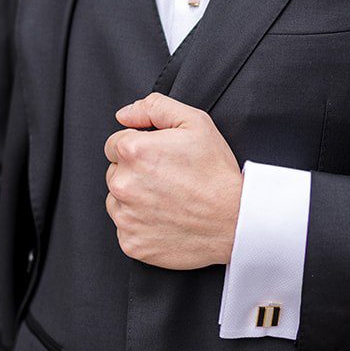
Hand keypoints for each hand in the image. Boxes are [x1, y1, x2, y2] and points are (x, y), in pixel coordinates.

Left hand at [103, 93, 243, 269]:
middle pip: (114, 172)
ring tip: (167, 199)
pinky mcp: (131, 243)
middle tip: (168, 178)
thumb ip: (154, 107)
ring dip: (134, 198)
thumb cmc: (216, 172)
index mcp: (133, 152)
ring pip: (117, 200)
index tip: (159, 157)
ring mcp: (125, 217)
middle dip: (135, 172)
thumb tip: (125, 115)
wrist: (234, 220)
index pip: (115, 144)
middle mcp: (122, 184)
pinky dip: (140, 224)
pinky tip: (165, 218)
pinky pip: (125, 228)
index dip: (138, 147)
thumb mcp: (194, 122)